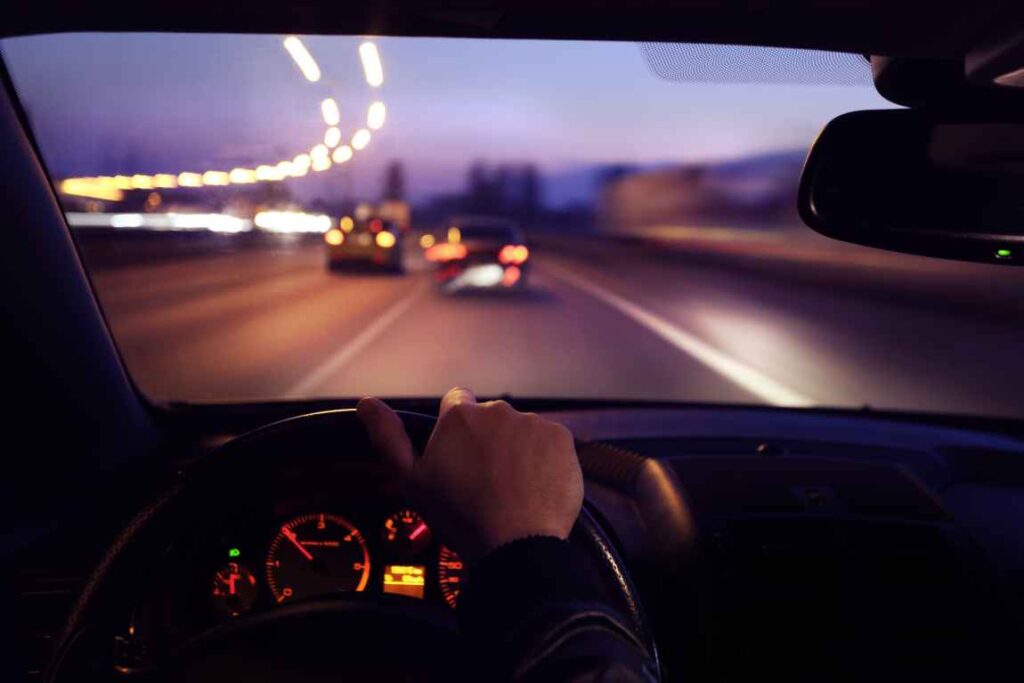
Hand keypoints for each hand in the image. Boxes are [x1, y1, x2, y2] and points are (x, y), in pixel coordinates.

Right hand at [357, 387, 582, 561]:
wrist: (515, 545)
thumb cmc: (459, 516)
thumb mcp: (411, 480)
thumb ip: (388, 436)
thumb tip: (366, 402)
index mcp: (459, 416)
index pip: (456, 402)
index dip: (455, 430)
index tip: (459, 458)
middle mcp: (498, 410)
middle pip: (490, 418)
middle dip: (487, 440)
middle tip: (484, 480)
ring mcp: (534, 423)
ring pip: (521, 431)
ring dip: (516, 449)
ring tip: (512, 489)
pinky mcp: (562, 439)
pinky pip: (550, 443)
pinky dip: (544, 460)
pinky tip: (535, 487)